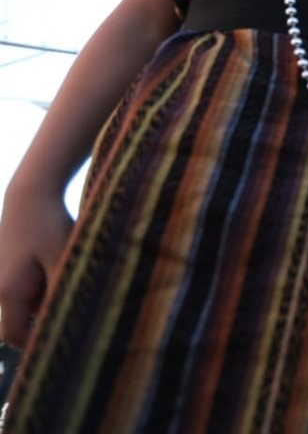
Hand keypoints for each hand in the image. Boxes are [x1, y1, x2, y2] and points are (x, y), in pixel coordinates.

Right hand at [0, 179, 73, 347]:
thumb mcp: (63, 259)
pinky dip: (39, 284)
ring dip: (42, 299)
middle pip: (18, 320)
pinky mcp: (5, 265)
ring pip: (22, 302)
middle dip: (41, 320)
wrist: (29, 194)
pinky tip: (56, 268)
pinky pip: (21, 286)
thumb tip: (68, 318)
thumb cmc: (49, 225)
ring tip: (64, 282)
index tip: (61, 343)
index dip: (33, 344)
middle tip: (71, 311)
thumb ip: (61, 291)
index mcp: (9, 293)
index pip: (13, 336)